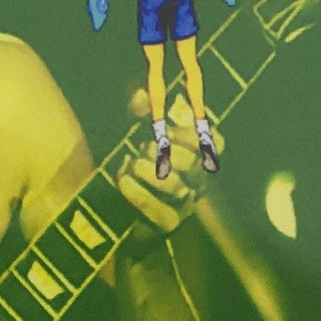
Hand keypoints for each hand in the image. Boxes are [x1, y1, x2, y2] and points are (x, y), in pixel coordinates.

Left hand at [115, 89, 220, 246]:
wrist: (108, 206)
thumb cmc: (128, 157)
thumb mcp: (133, 126)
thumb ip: (139, 108)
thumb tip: (141, 97)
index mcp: (195, 155)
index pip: (213, 141)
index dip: (192, 133)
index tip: (167, 128)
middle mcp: (195, 180)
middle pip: (193, 163)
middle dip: (166, 151)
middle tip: (144, 146)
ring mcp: (184, 204)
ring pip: (177, 187)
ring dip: (150, 171)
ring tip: (132, 163)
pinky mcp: (168, 223)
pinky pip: (160, 211)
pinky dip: (139, 194)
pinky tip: (123, 179)